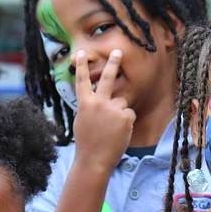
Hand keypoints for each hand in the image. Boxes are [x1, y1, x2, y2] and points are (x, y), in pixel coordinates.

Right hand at [71, 50, 135, 165]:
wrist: (94, 160)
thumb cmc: (87, 143)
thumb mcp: (82, 121)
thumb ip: (90, 107)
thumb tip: (98, 100)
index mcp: (85, 104)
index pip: (82, 81)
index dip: (81, 66)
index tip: (81, 53)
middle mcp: (99, 103)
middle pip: (108, 78)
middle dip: (113, 63)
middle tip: (118, 51)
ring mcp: (113, 109)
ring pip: (122, 102)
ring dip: (119, 112)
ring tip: (112, 129)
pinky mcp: (126, 116)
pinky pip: (129, 114)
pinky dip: (126, 123)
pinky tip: (118, 133)